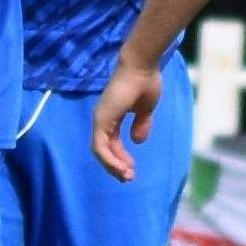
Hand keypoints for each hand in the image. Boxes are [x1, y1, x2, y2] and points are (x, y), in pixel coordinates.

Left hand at [91, 57, 163, 181]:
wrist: (142, 68)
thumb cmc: (145, 83)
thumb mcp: (145, 110)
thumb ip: (141, 124)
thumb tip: (137, 141)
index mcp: (112, 116)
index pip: (112, 142)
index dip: (120, 157)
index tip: (132, 169)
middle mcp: (103, 118)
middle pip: (104, 149)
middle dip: (116, 166)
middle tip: (129, 177)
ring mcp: (100, 119)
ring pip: (100, 151)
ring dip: (112, 166)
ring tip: (127, 176)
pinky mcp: (101, 119)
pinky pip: (100, 146)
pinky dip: (109, 159)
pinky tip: (121, 168)